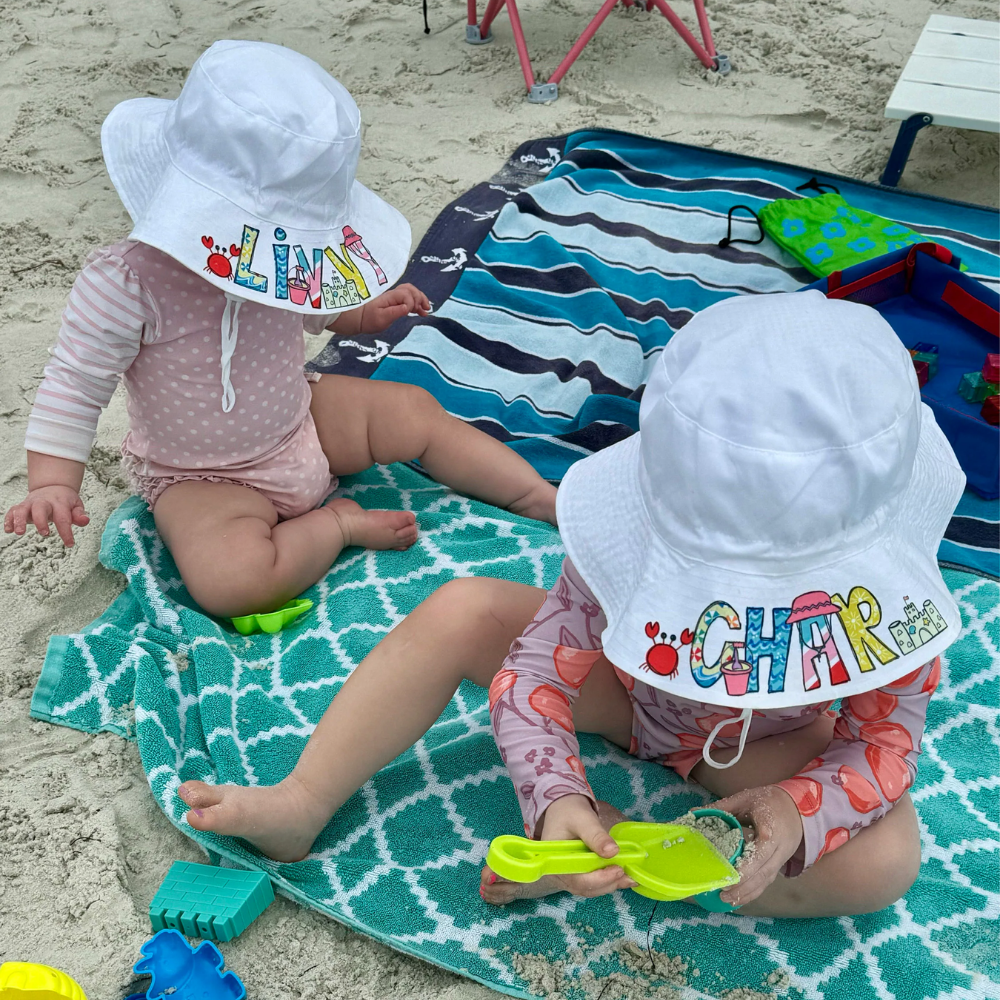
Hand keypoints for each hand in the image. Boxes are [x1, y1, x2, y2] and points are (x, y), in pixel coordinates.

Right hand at [4, 484, 88, 546]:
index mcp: (60, 503)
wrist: (52, 486)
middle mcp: (44, 502)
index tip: (70, 544)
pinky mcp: (21, 506)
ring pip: (22, 509)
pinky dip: (9, 520)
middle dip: (41, 521)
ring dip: (20, 520)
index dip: (66, 532)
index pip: (64, 518)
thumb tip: (85, 521)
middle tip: (45, 534)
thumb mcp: (76, 505)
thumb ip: (79, 514)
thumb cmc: (65, 500)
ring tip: (19, 533)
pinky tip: (8, 530)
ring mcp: (31, 503)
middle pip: (40, 509)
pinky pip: (12, 511)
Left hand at [358, 283, 430, 333]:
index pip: (406, 294)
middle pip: (411, 290)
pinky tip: (421, 311)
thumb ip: (395, 312)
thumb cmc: (368, 319)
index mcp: (390, 297)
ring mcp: (394, 297)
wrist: (358, 318)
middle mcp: (393, 294)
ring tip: (426, 310)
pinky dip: (416, 303)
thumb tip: (407, 307)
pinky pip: (408, 298)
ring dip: (420, 300)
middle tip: (425, 309)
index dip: (411, 303)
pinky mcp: (394, 302)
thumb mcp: (381, 318)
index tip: (409, 313)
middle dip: (420, 298)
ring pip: (411, 293)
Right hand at [536, 794, 636, 897]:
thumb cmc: (569, 813)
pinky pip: (593, 884)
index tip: (618, 870)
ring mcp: (568, 877)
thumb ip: (596, 835)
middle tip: (628, 874)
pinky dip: (609, 881)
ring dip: (611, 884)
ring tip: (630, 876)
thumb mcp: (583, 819)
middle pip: (585, 887)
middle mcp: (559, 874)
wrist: (564, 809)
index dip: (598, 879)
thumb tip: (613, 851)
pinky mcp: (578, 875)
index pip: (576, 878)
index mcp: (555, 860)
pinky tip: (624, 876)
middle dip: (608, 882)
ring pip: (591, 888)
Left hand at [713, 785, 802, 907]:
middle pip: (765, 868)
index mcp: (772, 824)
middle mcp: (780, 845)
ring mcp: (782, 857)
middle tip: (724, 893)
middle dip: (745, 883)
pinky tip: (740, 898)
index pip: (765, 842)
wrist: (798, 807)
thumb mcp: (746, 798)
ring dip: (749, 892)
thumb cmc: (769, 800)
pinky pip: (768, 880)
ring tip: (728, 900)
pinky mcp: (780, 863)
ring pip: (767, 878)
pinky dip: (755, 891)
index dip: (753, 858)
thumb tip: (694, 812)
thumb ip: (722, 807)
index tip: (736, 872)